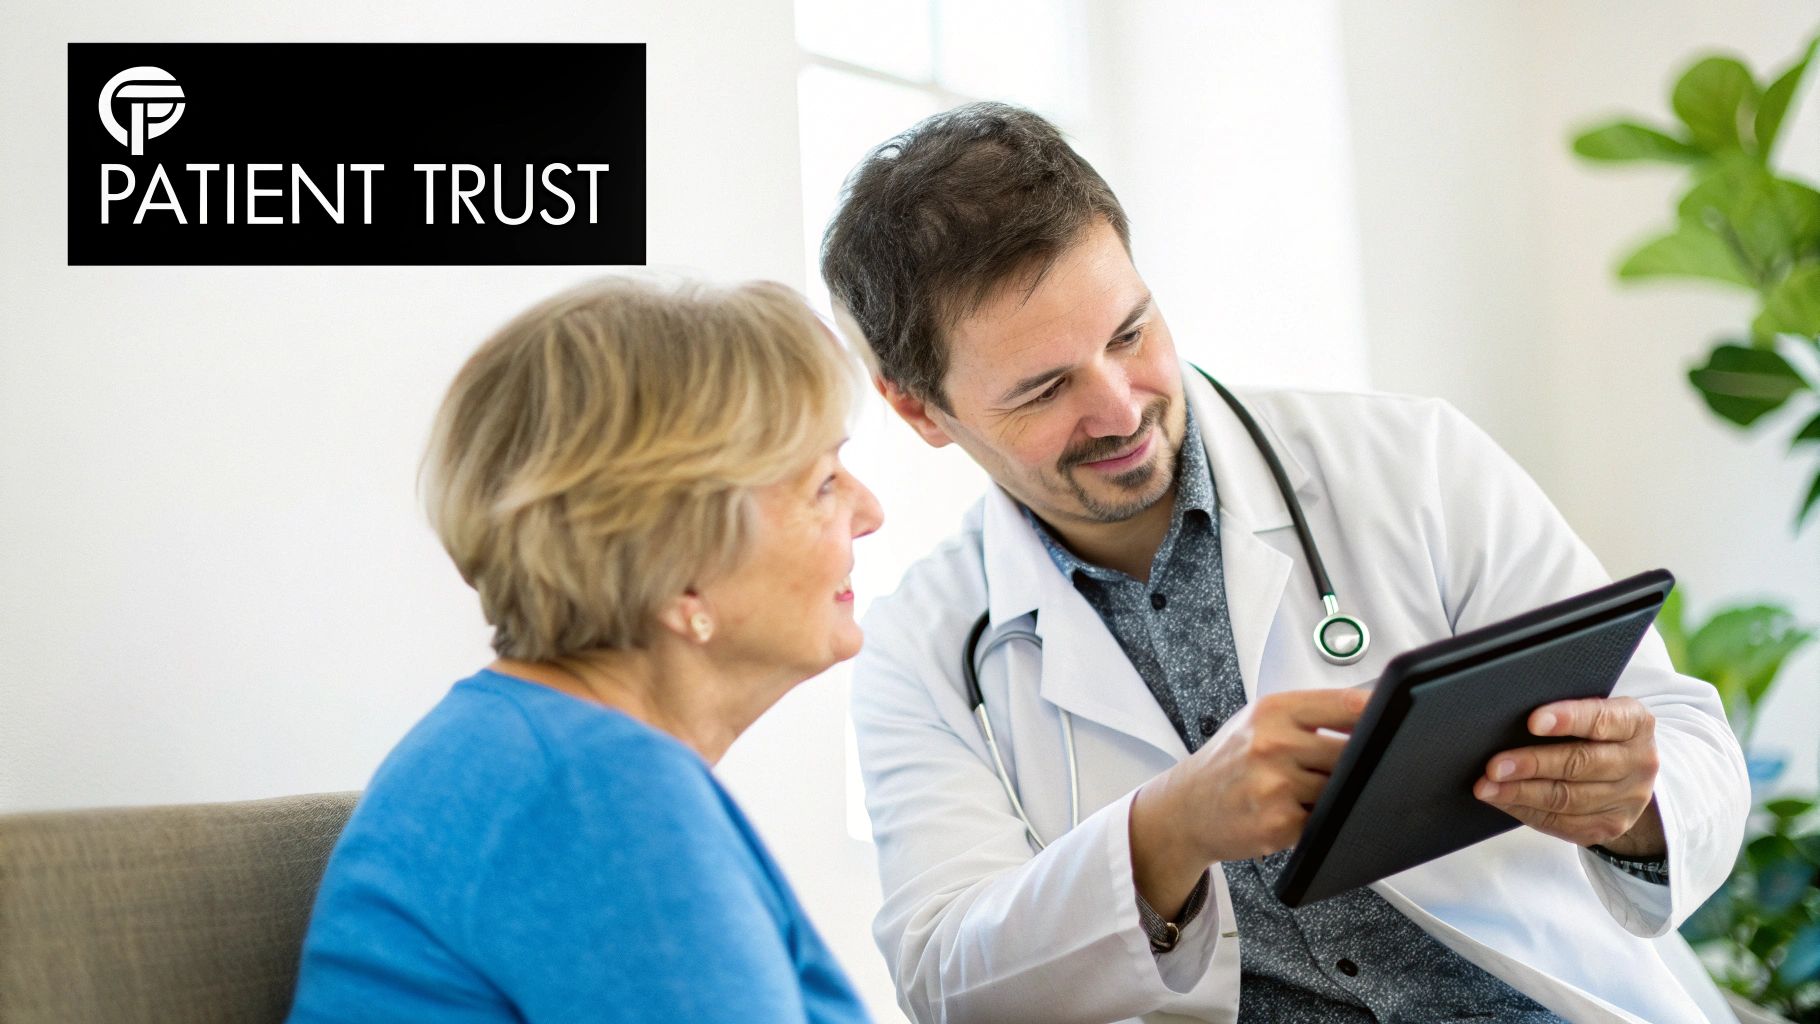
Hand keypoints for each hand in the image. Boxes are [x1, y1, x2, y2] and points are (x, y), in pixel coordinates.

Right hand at [1131, 688, 1366, 913]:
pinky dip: (1322, 821)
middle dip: (1356, 763)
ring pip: (1342, 790)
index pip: (1346, 705)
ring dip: (1338, 795)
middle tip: (1346, 767)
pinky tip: (1296, 812)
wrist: (1186, 807)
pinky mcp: (1278, 824)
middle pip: (1352, 752)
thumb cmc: (1228, 761)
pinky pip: (1325, 822)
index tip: (1398, 718)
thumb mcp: (1260, 721)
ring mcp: (1275, 786)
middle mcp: (1272, 744)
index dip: (1379, 713)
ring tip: (1309, 790)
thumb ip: (1311, 715)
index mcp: (1273, 711)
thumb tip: (1372, 711)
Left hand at [1474, 697, 1664, 856]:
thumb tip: (1508, 714)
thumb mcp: (1595, 713)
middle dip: (1532, 764)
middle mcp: (1639, 762)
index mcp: (1635, 723)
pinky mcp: (1610, 826)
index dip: (1568, 719)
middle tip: (1494, 766)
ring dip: (1521, 793)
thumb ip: (1566, 712)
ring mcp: (1628, 799)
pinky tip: (1502, 801)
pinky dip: (1525, 811)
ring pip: (1568, 799)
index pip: (1602, 719)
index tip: (1533, 722)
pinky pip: (1561, 822)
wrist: (1629, 777)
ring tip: (1487, 787)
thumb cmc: (1597, 735)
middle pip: (1581, 764)